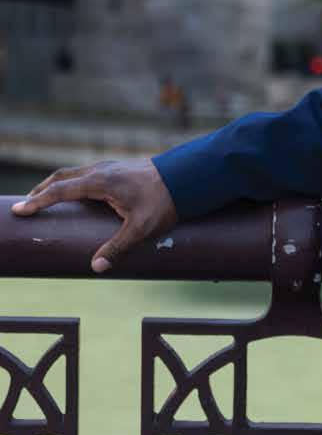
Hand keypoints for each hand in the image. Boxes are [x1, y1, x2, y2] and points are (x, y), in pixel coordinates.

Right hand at [10, 158, 177, 273]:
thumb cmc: (164, 200)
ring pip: (74, 173)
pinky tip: (75, 194)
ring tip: (45, 199)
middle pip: (62, 177)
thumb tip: (95, 267)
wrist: (188, 176)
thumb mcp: (142, 227)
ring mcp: (110, 167)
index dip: (38, 201)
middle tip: (26, 205)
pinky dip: (72, 182)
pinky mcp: (119, 169)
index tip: (19, 209)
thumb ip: (118, 247)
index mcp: (101, 181)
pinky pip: (87, 173)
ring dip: (56, 185)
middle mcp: (101, 170)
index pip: (60, 190)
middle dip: (41, 190)